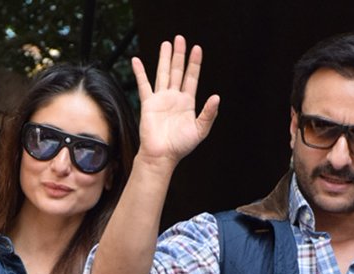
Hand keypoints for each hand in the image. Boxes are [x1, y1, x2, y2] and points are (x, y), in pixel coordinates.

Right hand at [133, 34, 219, 168]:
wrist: (162, 155)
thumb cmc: (180, 147)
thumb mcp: (200, 130)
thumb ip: (209, 114)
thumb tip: (217, 97)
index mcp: (187, 103)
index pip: (191, 78)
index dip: (194, 63)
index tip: (197, 49)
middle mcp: (174, 98)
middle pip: (177, 71)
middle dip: (179, 55)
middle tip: (180, 39)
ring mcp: (161, 99)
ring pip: (162, 73)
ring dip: (164, 58)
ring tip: (167, 43)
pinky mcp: (148, 103)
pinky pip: (143, 85)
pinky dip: (139, 72)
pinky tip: (136, 61)